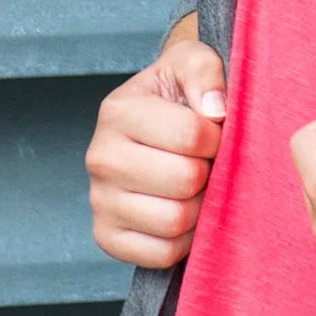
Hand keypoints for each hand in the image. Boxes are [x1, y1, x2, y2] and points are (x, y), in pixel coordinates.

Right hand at [88, 25, 227, 269]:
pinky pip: (162, 253)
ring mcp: (99, 200)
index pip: (191, 135)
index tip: (213, 133)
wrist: (158, 129)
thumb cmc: (180, 96)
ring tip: (195, 187)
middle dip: (209, 173)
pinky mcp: (106, 237)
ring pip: (174, 221)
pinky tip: (182, 213)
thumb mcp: (193, 62)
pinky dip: (183, 240)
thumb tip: (214, 110)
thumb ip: (205, 71)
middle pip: (184, 181)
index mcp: (118, 111)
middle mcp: (99, 156)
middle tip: (205, 163)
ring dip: (199, 207)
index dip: (217, 137)